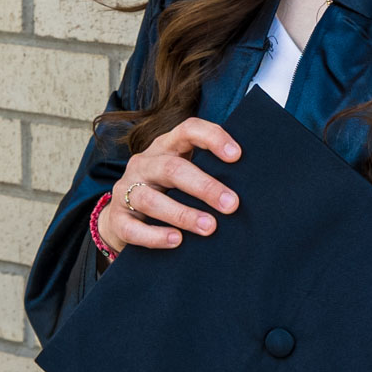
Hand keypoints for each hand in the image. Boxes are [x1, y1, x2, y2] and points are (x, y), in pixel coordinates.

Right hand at [96, 116, 240, 255]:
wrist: (122, 218)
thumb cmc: (167, 193)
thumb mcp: (183, 176)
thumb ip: (208, 174)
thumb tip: (254, 187)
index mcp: (166, 147)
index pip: (188, 130)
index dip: (212, 138)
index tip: (237, 156)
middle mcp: (145, 164)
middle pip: (172, 169)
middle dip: (204, 187)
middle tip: (231, 204)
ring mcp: (127, 190)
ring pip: (150, 199)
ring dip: (182, 213)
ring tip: (209, 227)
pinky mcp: (117, 218)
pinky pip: (132, 228)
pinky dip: (155, 235)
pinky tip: (176, 241)